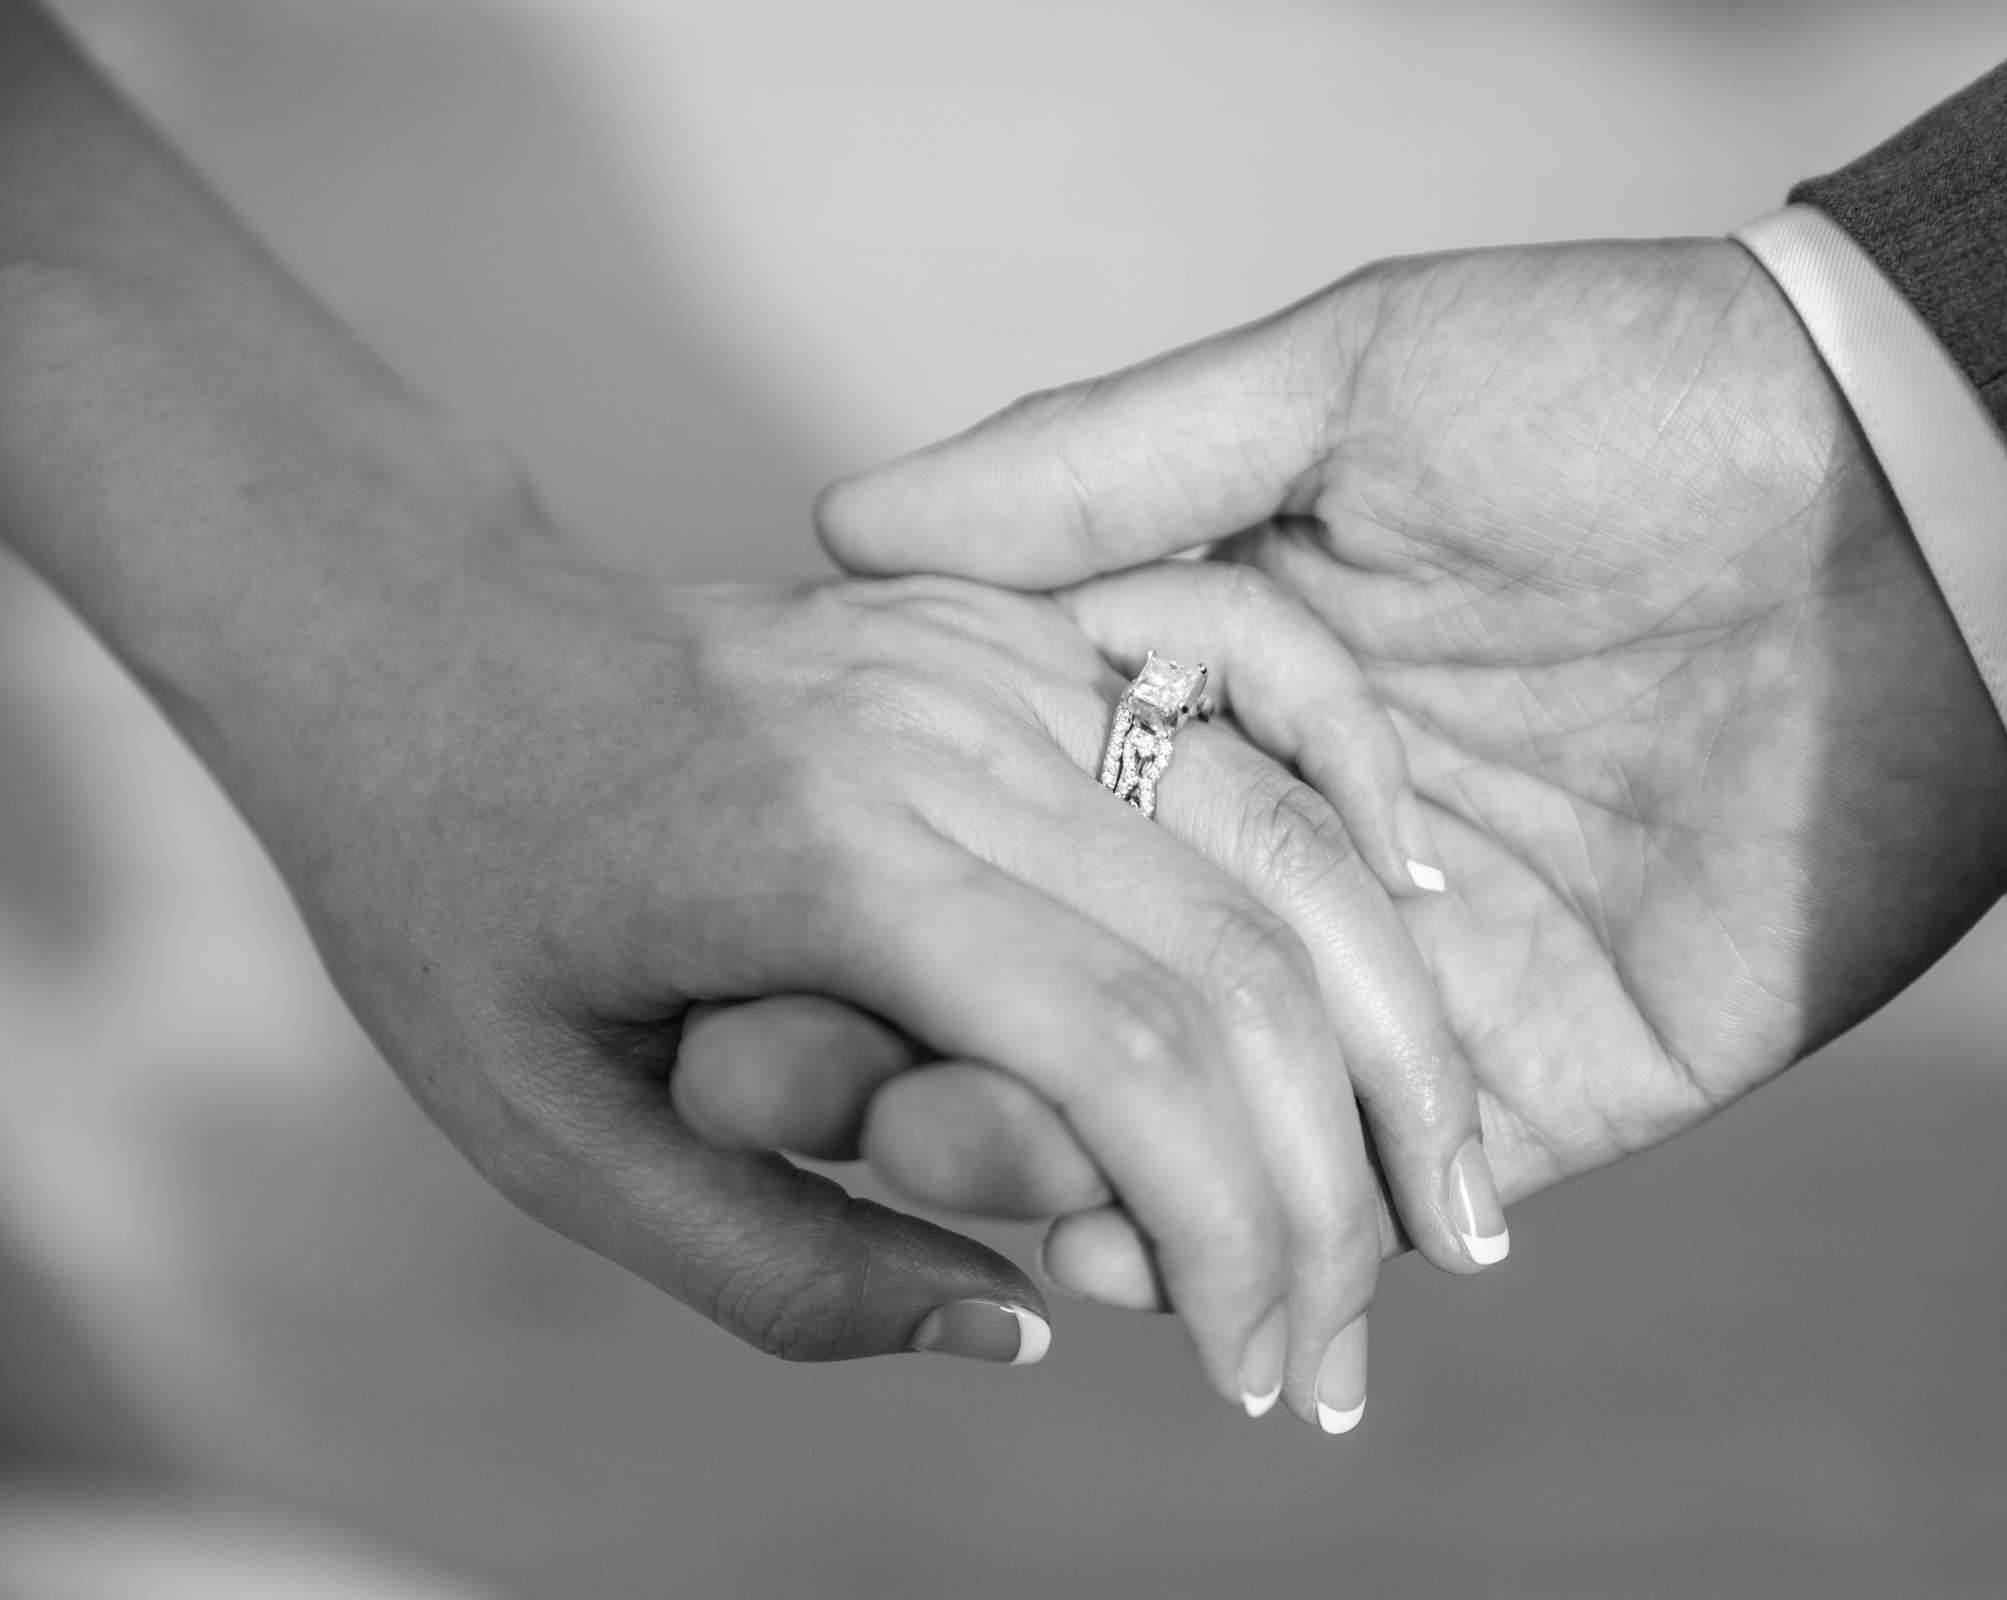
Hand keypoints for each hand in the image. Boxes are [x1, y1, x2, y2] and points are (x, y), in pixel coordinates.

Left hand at [251, 533, 1494, 1407]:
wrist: (425, 639)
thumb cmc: (459, 897)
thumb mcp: (552, 1137)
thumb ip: (783, 1270)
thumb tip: (1017, 1330)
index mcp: (830, 857)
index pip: (1128, 1059)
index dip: (1231, 1238)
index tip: (1256, 1375)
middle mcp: (943, 733)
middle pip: (1244, 962)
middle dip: (1336, 1175)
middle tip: (1360, 1337)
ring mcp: (998, 659)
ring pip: (1280, 847)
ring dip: (1389, 1035)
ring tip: (1448, 1196)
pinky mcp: (1027, 630)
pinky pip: (1239, 760)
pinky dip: (1345, 893)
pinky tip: (1402, 1001)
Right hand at [810, 238, 2006, 1299]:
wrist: (1922, 519)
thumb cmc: (1631, 400)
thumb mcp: (1353, 377)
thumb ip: (1116, 461)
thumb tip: (854, 518)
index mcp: (1244, 679)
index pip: (1032, 817)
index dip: (897, 888)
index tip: (755, 949)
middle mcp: (1311, 840)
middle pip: (1098, 987)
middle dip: (955, 1061)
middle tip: (821, 1107)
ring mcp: (1423, 971)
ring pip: (1217, 1113)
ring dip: (1084, 1174)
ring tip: (986, 1199)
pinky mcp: (1548, 1077)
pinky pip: (1384, 1188)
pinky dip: (1269, 1234)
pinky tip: (1141, 1265)